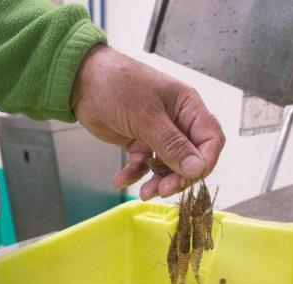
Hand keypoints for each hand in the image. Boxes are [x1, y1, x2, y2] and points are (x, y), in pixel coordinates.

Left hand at [71, 45, 224, 199]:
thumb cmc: (117, 85)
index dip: (205, 161)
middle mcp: (177, 121)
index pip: (210, 139)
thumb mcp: (146, 116)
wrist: (81, 80)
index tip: (190, 177)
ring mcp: (157, 133)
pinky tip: (121, 180)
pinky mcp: (138, 142)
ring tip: (143, 193)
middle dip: (179, 176)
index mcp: (188, 107)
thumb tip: (196, 169)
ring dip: (158, 181)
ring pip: (167, 166)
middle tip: (163, 190)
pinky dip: (134, 174)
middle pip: (190, 158)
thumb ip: (172, 144)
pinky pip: (143, 165)